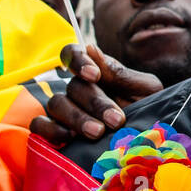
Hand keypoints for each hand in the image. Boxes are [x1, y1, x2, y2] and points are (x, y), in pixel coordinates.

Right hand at [30, 44, 162, 144]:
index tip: (95, 75)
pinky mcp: (55, 131)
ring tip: (98, 132)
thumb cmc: (148, 109)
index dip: (79, 61)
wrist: (151, 141)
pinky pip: (40, 126)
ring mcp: (65, 110)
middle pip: (73, 86)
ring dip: (77, 118)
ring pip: (56, 104)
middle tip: (116, 120)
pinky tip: (70, 138)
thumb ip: (119, 73)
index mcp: (96, 71)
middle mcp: (77, 88)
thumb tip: (91, 49)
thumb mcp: (144, 89)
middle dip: (95, 103)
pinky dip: (51, 130)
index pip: (73, 54)